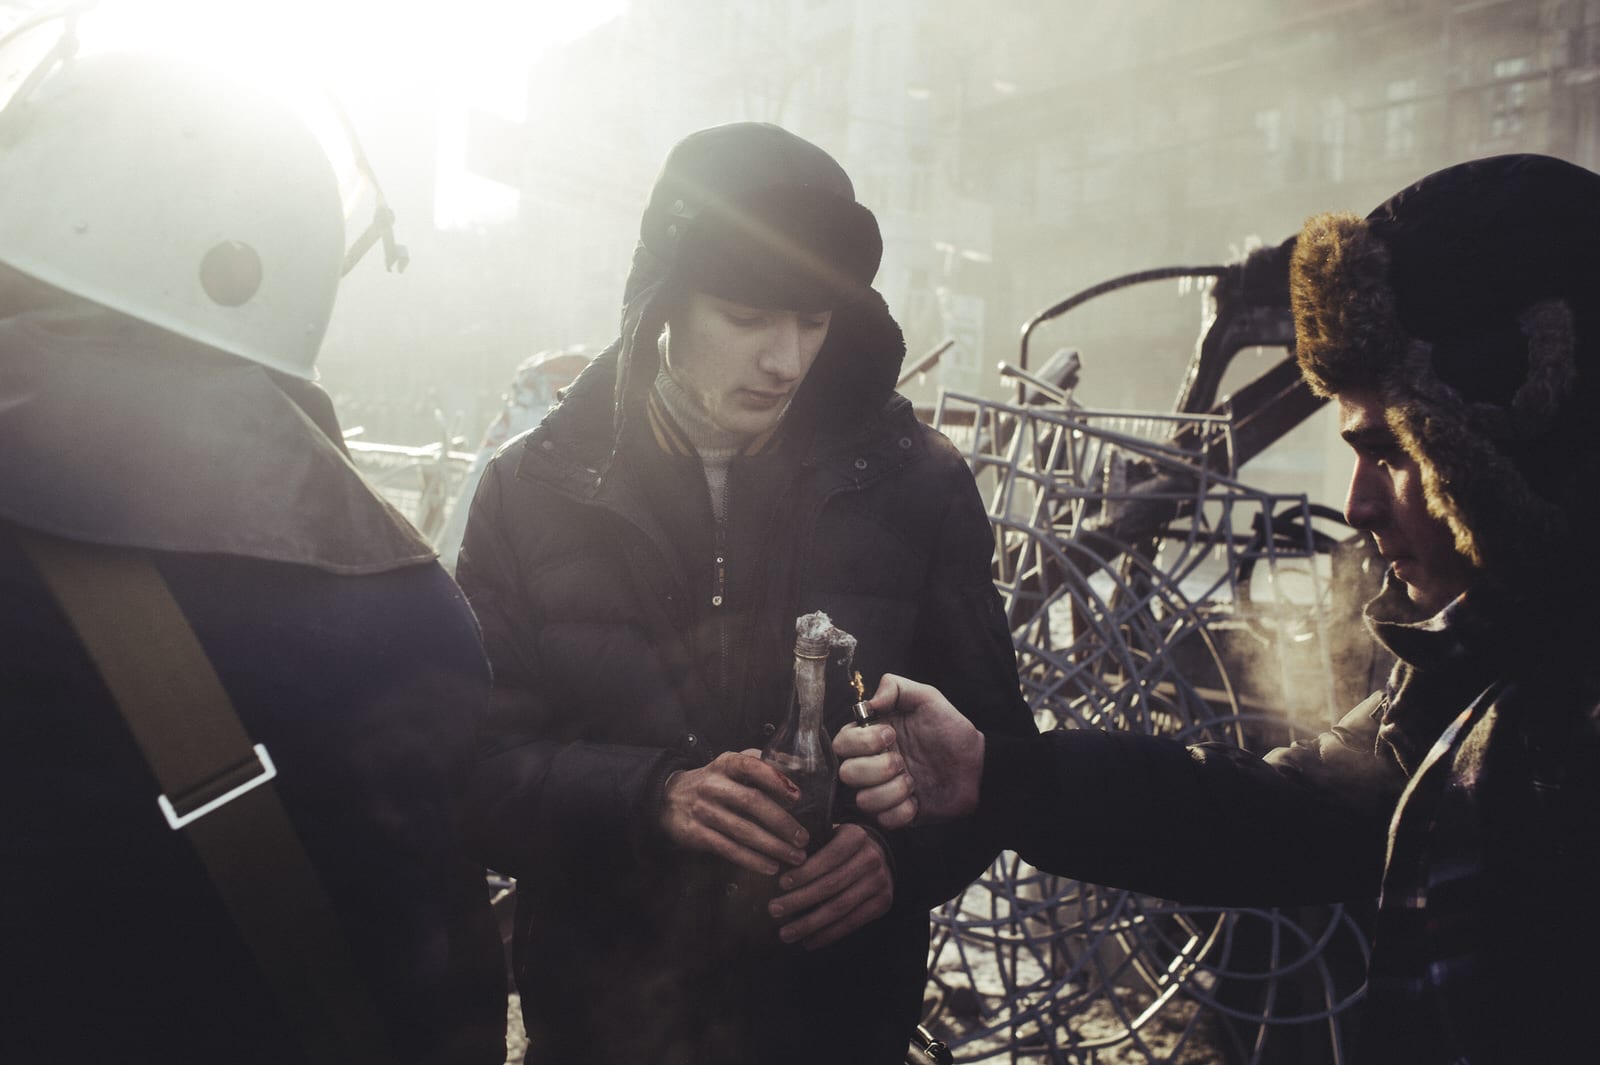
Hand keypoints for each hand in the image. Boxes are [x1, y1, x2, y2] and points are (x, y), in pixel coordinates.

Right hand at [660, 750, 809, 874]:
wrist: (667, 798)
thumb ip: (760, 763)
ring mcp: (703, 810)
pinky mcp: (696, 833)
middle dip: (782, 822)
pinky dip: (752, 860)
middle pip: (752, 802)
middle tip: (803, 838)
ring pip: (743, 830)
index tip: (797, 796)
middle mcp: (713, 785)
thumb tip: (797, 764)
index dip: (775, 780)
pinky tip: (770, 867)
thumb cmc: (712, 782)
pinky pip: (729, 849)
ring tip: (795, 857)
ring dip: (773, 846)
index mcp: (725, 764)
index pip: (751, 765)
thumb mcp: (730, 765)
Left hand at [768, 823, 891, 949]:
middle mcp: (872, 858)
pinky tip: (808, 941)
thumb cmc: (842, 846)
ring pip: (840, 907)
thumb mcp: (830, 835)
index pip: (828, 857)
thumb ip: (811, 846)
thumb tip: (779, 865)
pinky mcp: (883, 903)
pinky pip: (852, 922)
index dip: (805, 872)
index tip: (781, 884)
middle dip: (799, 899)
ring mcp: (880, 882)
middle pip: (831, 884)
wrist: (878, 856)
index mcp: (856, 836)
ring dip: (809, 923)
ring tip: (785, 933)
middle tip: (774, 910)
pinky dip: (828, 934)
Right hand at [832, 673, 983, 828]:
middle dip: (876, 768)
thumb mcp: (928, 699)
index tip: (890, 734)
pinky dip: (902, 811)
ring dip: (891, 790)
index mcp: (872, 738)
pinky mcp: (898, 814)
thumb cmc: (951, 731)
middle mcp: (872, 765)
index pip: (841, 743)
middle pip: (846, 773)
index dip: (861, 741)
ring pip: (863, 800)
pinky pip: (885, 821)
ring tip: (912, 780)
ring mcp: (884, 791)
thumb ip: (897, 687)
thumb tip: (870, 702)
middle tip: (901, 760)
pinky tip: (918, 800)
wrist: (977, 764)